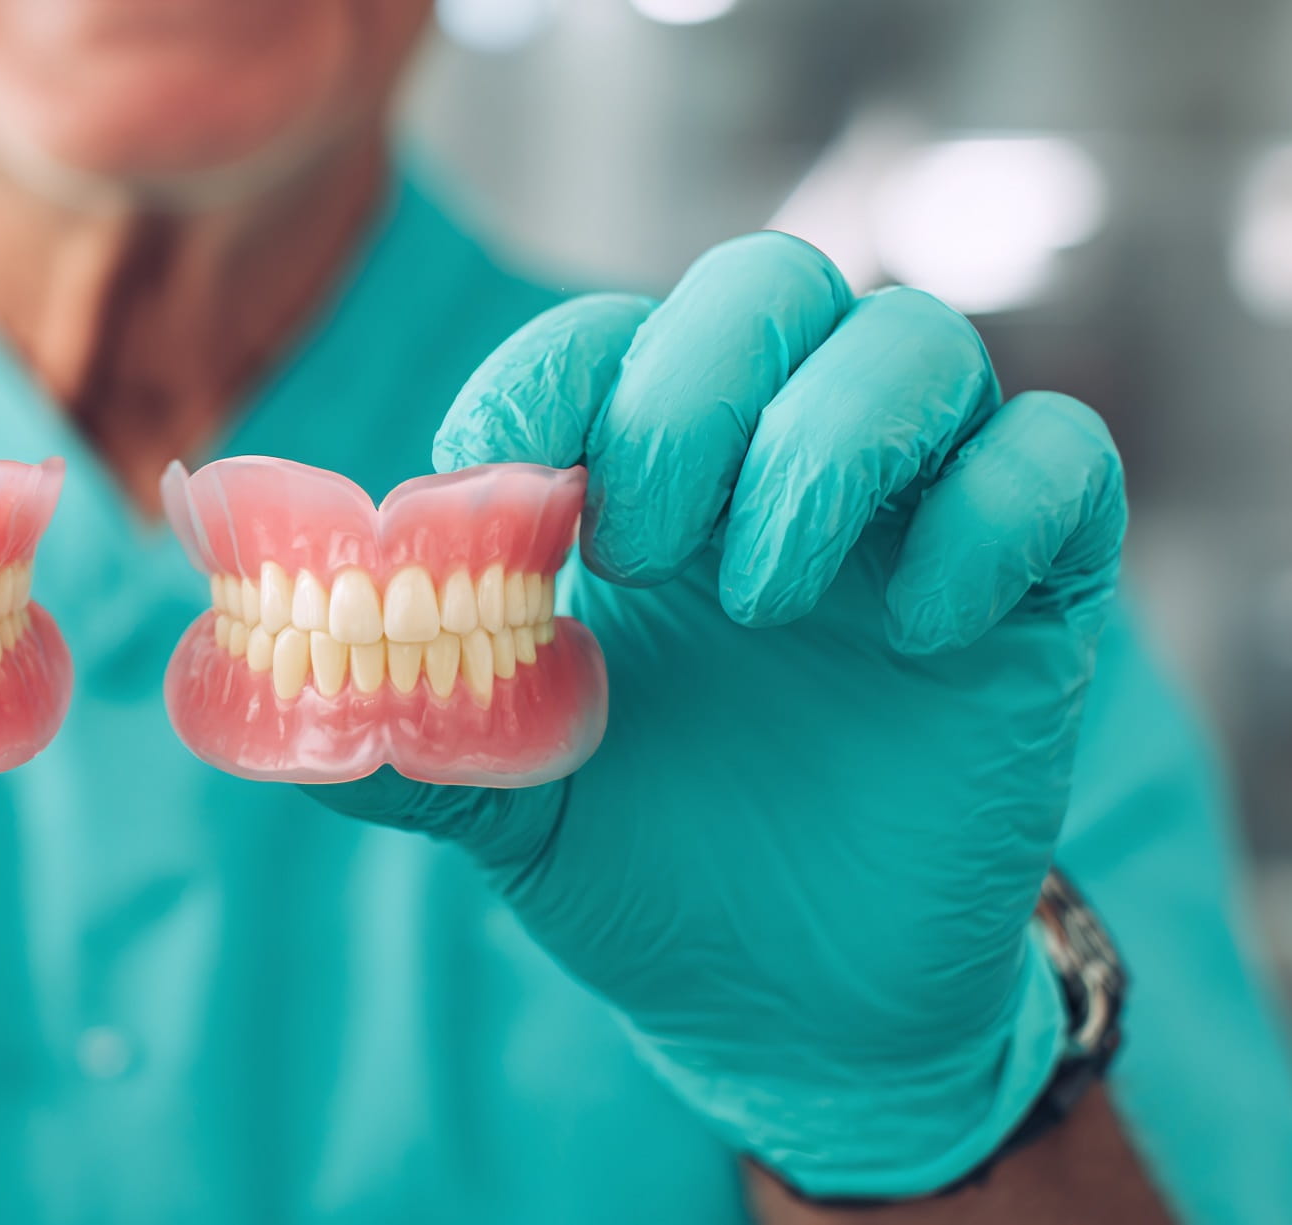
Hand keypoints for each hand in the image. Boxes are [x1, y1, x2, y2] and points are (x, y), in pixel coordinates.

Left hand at [314, 233, 1125, 1197]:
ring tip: (750, 594)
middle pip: (774, 285)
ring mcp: (913, 517)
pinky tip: (904, 635)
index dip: (550, 380)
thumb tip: (230, 654)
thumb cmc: (637, 865)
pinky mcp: (1033, 594)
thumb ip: (383, 713)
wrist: (787, 1006)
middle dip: (693, 386)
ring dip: (824, 443)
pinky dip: (986, 515)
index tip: (486, 484)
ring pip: (920, 343)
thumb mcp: (494, 794)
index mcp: (647, 482)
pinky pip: (1061, 463)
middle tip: (637, 542)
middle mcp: (782, 465)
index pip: (610, 337)